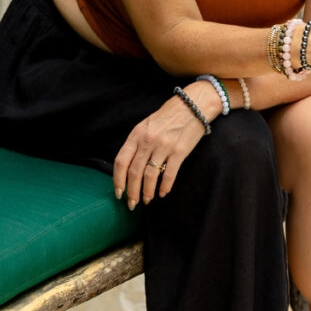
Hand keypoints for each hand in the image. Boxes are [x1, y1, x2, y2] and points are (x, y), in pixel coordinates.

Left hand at [113, 83, 212, 209]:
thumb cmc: (168, 116)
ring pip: (150, 176)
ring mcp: (164, 146)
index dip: (118, 180)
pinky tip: (163, 193)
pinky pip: (169, 174)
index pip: (121, 161)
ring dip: (147, 192)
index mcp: (136, 134)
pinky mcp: (179, 152)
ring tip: (147, 200)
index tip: (118, 193)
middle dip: (132, 192)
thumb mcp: (146, 125)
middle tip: (132, 204)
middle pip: (134, 172)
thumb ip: (137, 143)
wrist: (192, 105)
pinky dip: (165, 187)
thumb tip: (128, 167)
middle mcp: (148, 141)